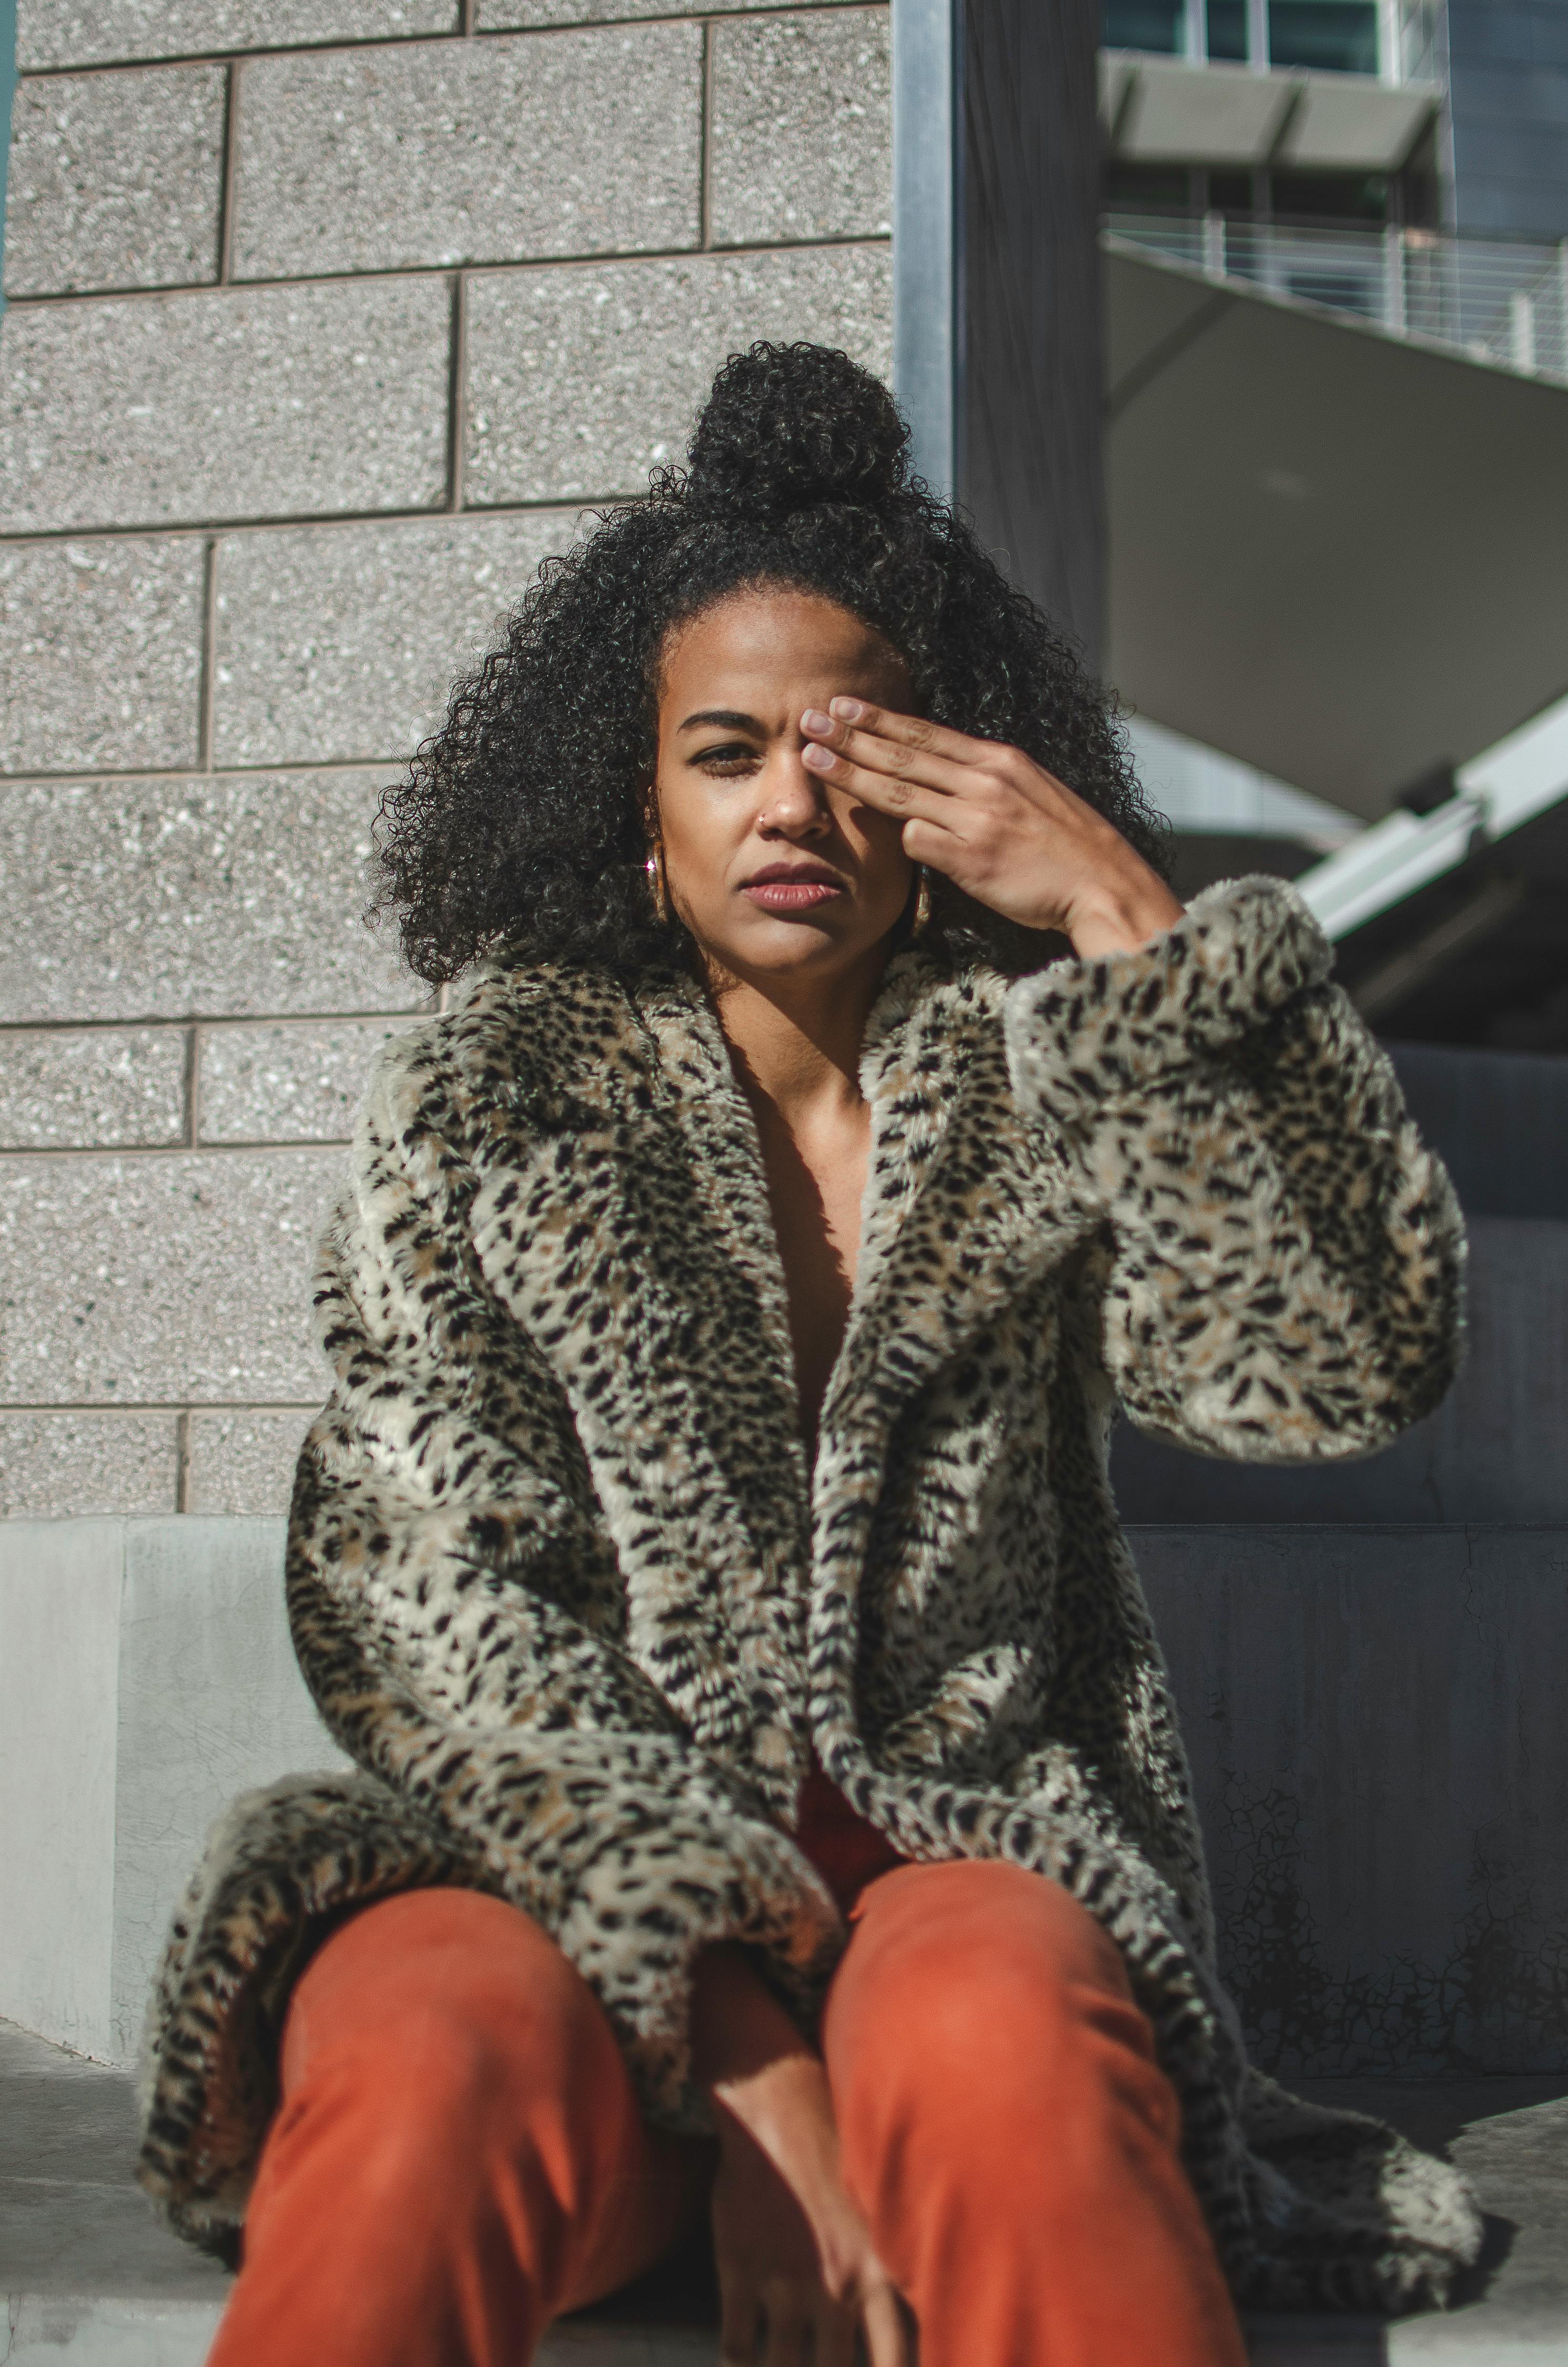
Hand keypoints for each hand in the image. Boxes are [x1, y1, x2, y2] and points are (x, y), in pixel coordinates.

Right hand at [710, 2067, 911, 2366]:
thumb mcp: (884, 2212)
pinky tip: (745, 2363)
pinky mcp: (741, 2272)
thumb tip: (924, 2323)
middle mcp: (836, 2287)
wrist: (780, 2108)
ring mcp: (785, 2283)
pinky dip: (740, 2364)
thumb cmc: (840, 2155)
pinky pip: (738, 2347)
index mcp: (881, 2273)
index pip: (896, 2360)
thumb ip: (897, 2271)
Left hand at [800, 699, 1182, 956]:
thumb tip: (943, 779)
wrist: (1103, 884)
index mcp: (1000, 761)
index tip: (842, 706)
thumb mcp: (1032, 794)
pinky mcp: (972, 858)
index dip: (880, 720)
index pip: (926, 734)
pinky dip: (902, 837)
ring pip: (900, 790)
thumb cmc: (1068, 847)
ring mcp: (977, 818)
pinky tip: (881, 835)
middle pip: (903, 754)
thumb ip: (986, 782)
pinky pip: (920, 842)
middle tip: (807, 720)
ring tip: (812, 759)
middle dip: (851, 736)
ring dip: (851, 773)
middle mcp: (985, 782)